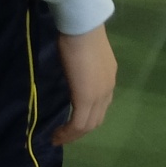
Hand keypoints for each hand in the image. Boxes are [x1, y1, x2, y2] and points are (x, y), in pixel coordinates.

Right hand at [52, 24, 116, 144]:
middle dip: (79, 131)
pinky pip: (78, 123)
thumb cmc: (78, 35)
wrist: (82, 28)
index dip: (86, 118)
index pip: (100, 106)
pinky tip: (57, 135)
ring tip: (58, 138)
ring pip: (88, 125)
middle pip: (96, 119)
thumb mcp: (83, 57)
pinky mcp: (87, 98)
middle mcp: (108, 89)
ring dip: (73, 135)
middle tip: (63, 135)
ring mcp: (100, 95)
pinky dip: (68, 133)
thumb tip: (73, 77)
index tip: (70, 124)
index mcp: (108, 78)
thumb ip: (82, 70)